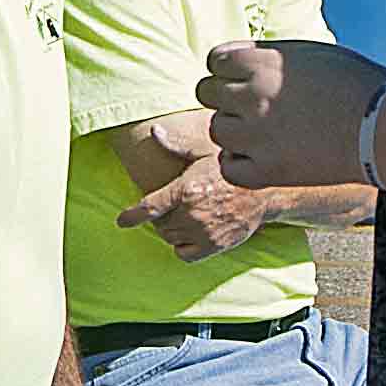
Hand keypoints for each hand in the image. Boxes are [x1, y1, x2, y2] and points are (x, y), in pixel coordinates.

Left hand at [116, 152, 263, 260]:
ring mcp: (203, 232)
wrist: (264, 192)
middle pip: (159, 224)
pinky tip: (190, 234)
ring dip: (170, 230)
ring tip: (182, 218)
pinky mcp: (214, 246)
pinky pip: (184, 254)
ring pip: (170, 239)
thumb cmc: (232, 170)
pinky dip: (182, 247)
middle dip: (160, 217)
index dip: (131, 216)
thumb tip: (154, 131)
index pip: (149, 208)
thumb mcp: (204, 152)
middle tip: (171, 207)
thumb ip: (176, 144)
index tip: (121, 221)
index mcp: (186, 189)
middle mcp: (192, 213)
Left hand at [200, 36, 385, 187]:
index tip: (242, 76)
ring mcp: (257, 136)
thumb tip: (238, 58)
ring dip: (233, 130)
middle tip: (250, 105)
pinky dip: (238, 163)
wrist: (382, 126)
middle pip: (207, 93)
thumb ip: (266, 54)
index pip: (215, 60)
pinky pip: (228, 167)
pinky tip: (260, 156)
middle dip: (225, 96)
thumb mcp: (308, 52)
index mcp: (262, 62)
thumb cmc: (354, 83)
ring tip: (261, 131)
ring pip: (217, 130)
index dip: (227, 68)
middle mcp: (252, 96)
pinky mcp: (268, 170)